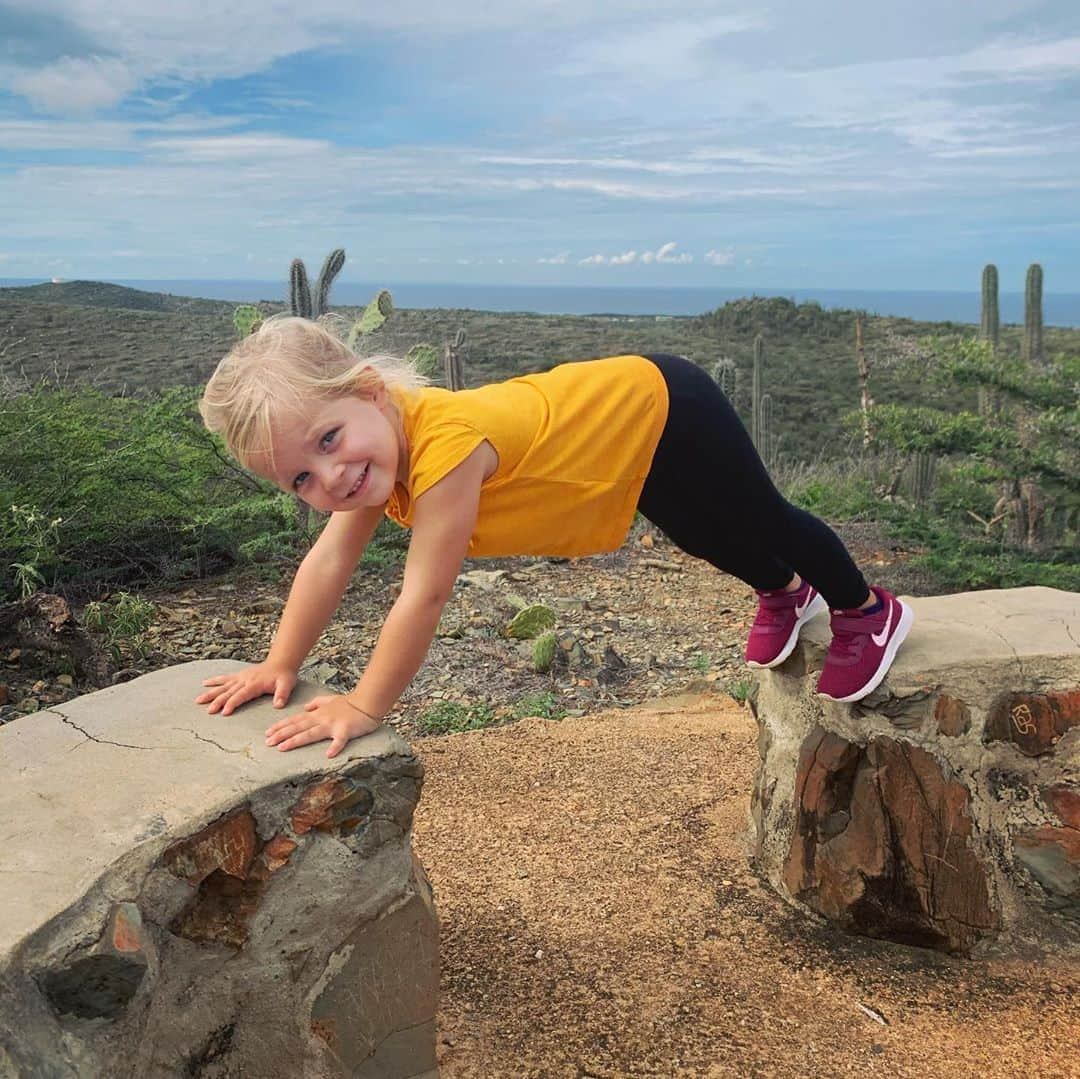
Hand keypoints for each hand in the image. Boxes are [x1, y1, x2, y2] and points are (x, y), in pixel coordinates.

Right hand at [196, 661, 297, 715]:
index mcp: (255, 684)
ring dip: (211, 693)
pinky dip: (214, 680)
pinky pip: (225, 678)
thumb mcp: (287, 684)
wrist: (281, 662)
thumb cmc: (284, 676)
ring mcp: (241, 677)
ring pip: (223, 685)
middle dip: (218, 701)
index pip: (241, 695)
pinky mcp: (239, 675)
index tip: (224, 712)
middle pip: (229, 692)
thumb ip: (282, 694)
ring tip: (198, 700)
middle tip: (209, 711)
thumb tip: (278, 705)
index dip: (232, 703)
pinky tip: (204, 683)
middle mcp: (245, 680)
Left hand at [264, 694, 381, 758]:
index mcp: (318, 713)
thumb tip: (305, 707)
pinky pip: (340, 740)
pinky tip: (329, 755)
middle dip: (282, 734)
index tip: (267, 733)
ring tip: (283, 748)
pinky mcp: (346, 731)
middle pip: (298, 727)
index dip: (281, 726)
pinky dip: (335, 747)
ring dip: (296, 740)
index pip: (295, 720)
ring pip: (311, 733)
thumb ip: (317, 703)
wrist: (367, 702)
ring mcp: (333, 725)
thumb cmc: (350, 703)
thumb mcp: (330, 699)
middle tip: (267, 742)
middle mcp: (321, 719)